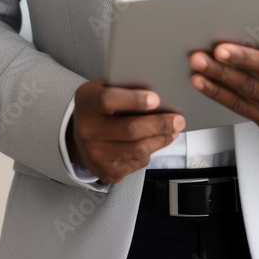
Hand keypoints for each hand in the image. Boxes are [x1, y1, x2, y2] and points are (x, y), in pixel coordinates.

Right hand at [68, 79, 185, 184]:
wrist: (80, 137)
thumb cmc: (101, 107)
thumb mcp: (104, 89)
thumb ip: (125, 88)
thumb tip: (159, 89)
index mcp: (86, 102)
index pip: (109, 100)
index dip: (134, 100)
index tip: (156, 99)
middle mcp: (86, 130)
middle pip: (129, 129)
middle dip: (159, 124)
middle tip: (178, 120)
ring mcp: (95, 154)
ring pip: (137, 149)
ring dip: (161, 139)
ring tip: (174, 129)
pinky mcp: (105, 171)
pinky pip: (136, 163)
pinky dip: (152, 151)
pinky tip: (159, 140)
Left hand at [188, 34, 258, 136]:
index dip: (243, 59)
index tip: (222, 49)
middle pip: (248, 84)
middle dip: (220, 70)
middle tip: (199, 58)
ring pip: (240, 99)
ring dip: (214, 85)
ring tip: (196, 71)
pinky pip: (240, 110)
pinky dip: (220, 97)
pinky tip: (206, 86)